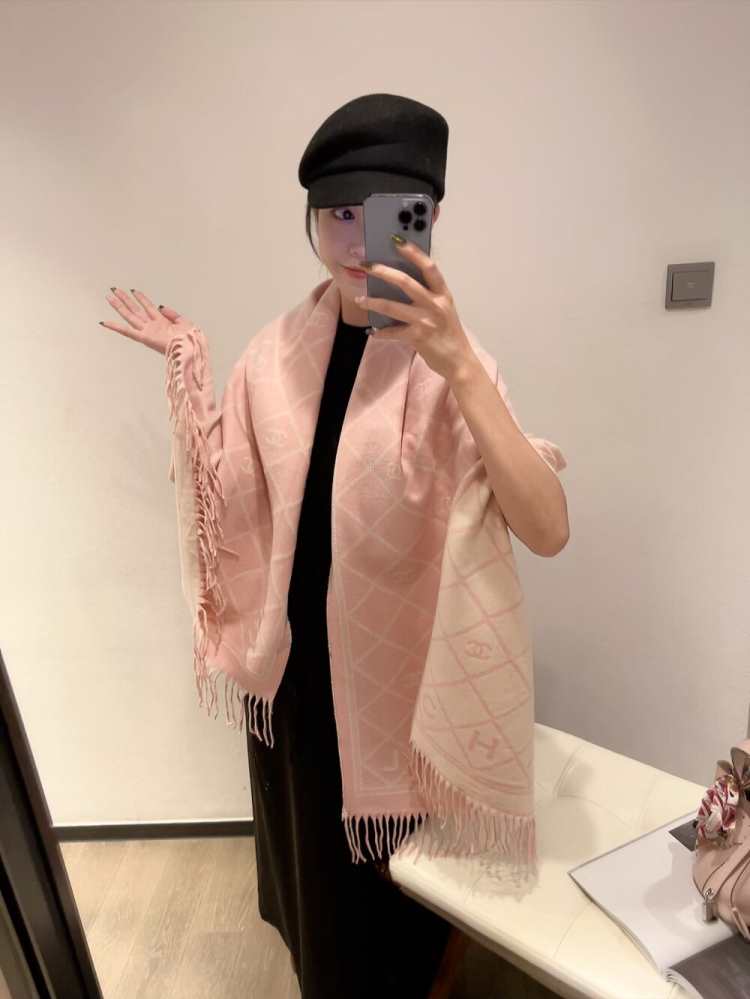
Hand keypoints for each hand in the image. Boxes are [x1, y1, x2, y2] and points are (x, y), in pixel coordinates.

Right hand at [99, 287, 194, 354]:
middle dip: (125, 299)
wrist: (191, 349)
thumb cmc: (190, 340)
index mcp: (162, 322)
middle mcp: (152, 326)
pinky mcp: (145, 338)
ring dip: (119, 306)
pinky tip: (106, 322)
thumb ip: (172, 313)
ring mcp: (147, 331)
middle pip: (135, 310)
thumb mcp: (184, 322)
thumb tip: (161, 306)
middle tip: (114, 290)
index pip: (148, 307)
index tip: (133, 290)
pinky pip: (128, 332)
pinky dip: (116, 327)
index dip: (141, 298)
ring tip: (109, 296)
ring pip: (130, 316)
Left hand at [354, 238, 476, 381]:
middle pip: (405, 281)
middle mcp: (435, 304)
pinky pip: (393, 332)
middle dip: (382, 271)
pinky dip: (380, 332)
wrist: (458, 361)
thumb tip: (401, 283)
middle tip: (366, 266)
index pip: (428, 267)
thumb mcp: (444, 309)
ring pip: (392, 306)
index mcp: (443, 294)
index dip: (413, 252)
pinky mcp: (418, 336)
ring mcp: (426, 320)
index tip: (396, 240)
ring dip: (372, 302)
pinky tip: (373, 332)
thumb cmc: (449, 334)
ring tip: (360, 300)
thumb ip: (428, 296)